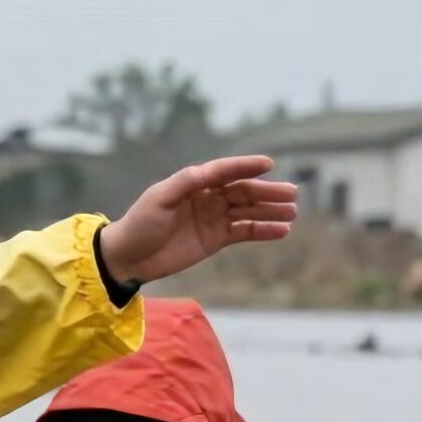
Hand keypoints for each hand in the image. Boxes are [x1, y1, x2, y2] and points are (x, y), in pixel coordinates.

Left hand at [99, 155, 298, 285]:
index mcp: (193, 183)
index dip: (245, 166)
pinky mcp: (216, 239)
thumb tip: (209, 171)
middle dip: (267, 192)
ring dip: (270, 211)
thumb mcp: (159, 199)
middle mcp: (207, 198)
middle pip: (243, 192)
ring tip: (292, 213)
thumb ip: (185, 183)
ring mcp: (214, 219)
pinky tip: (282, 231)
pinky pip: (244, 232)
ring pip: (248, 212)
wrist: (128, 258)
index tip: (268, 164)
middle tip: (292, 194)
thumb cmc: (140, 223)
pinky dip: (263, 231)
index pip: (225, 171)